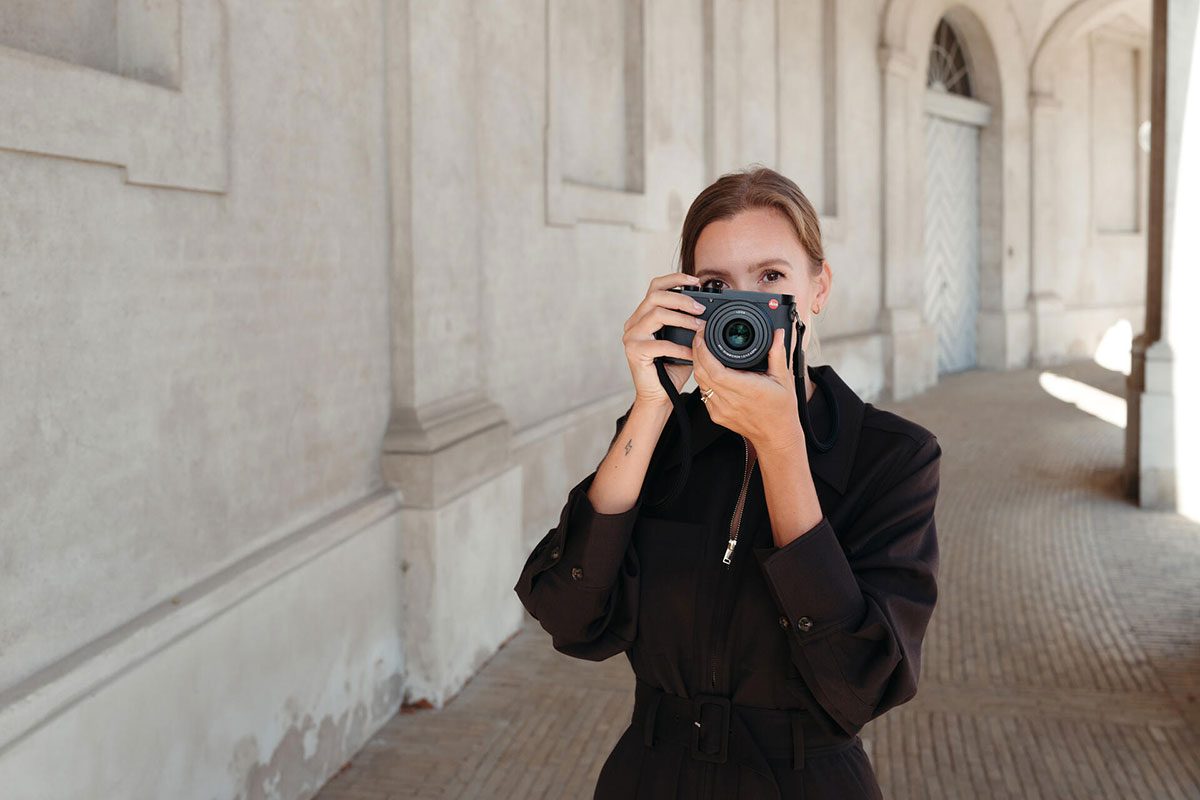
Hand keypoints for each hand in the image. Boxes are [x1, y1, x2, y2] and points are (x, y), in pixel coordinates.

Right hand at [622, 272, 706, 406]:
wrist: (659, 396)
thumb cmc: (671, 368)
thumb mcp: (682, 340)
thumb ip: (688, 323)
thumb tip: (708, 309)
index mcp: (643, 316)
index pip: (655, 287)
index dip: (675, 279)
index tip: (695, 281)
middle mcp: (633, 323)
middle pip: (655, 296)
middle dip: (681, 299)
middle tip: (701, 308)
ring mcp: (631, 336)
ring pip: (656, 314)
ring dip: (682, 319)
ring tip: (699, 327)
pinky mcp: (633, 351)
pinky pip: (660, 343)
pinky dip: (679, 347)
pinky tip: (692, 353)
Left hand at [692, 322, 804, 452]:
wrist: (776, 436)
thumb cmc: (781, 409)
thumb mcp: (784, 379)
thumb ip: (777, 354)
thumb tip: (777, 334)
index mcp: (746, 390)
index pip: (715, 370)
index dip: (704, 352)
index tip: (703, 337)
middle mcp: (730, 401)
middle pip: (701, 374)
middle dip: (697, 352)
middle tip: (700, 337)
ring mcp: (720, 410)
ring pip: (700, 383)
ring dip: (698, 365)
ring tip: (703, 350)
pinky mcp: (716, 415)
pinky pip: (703, 393)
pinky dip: (703, 379)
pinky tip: (709, 370)